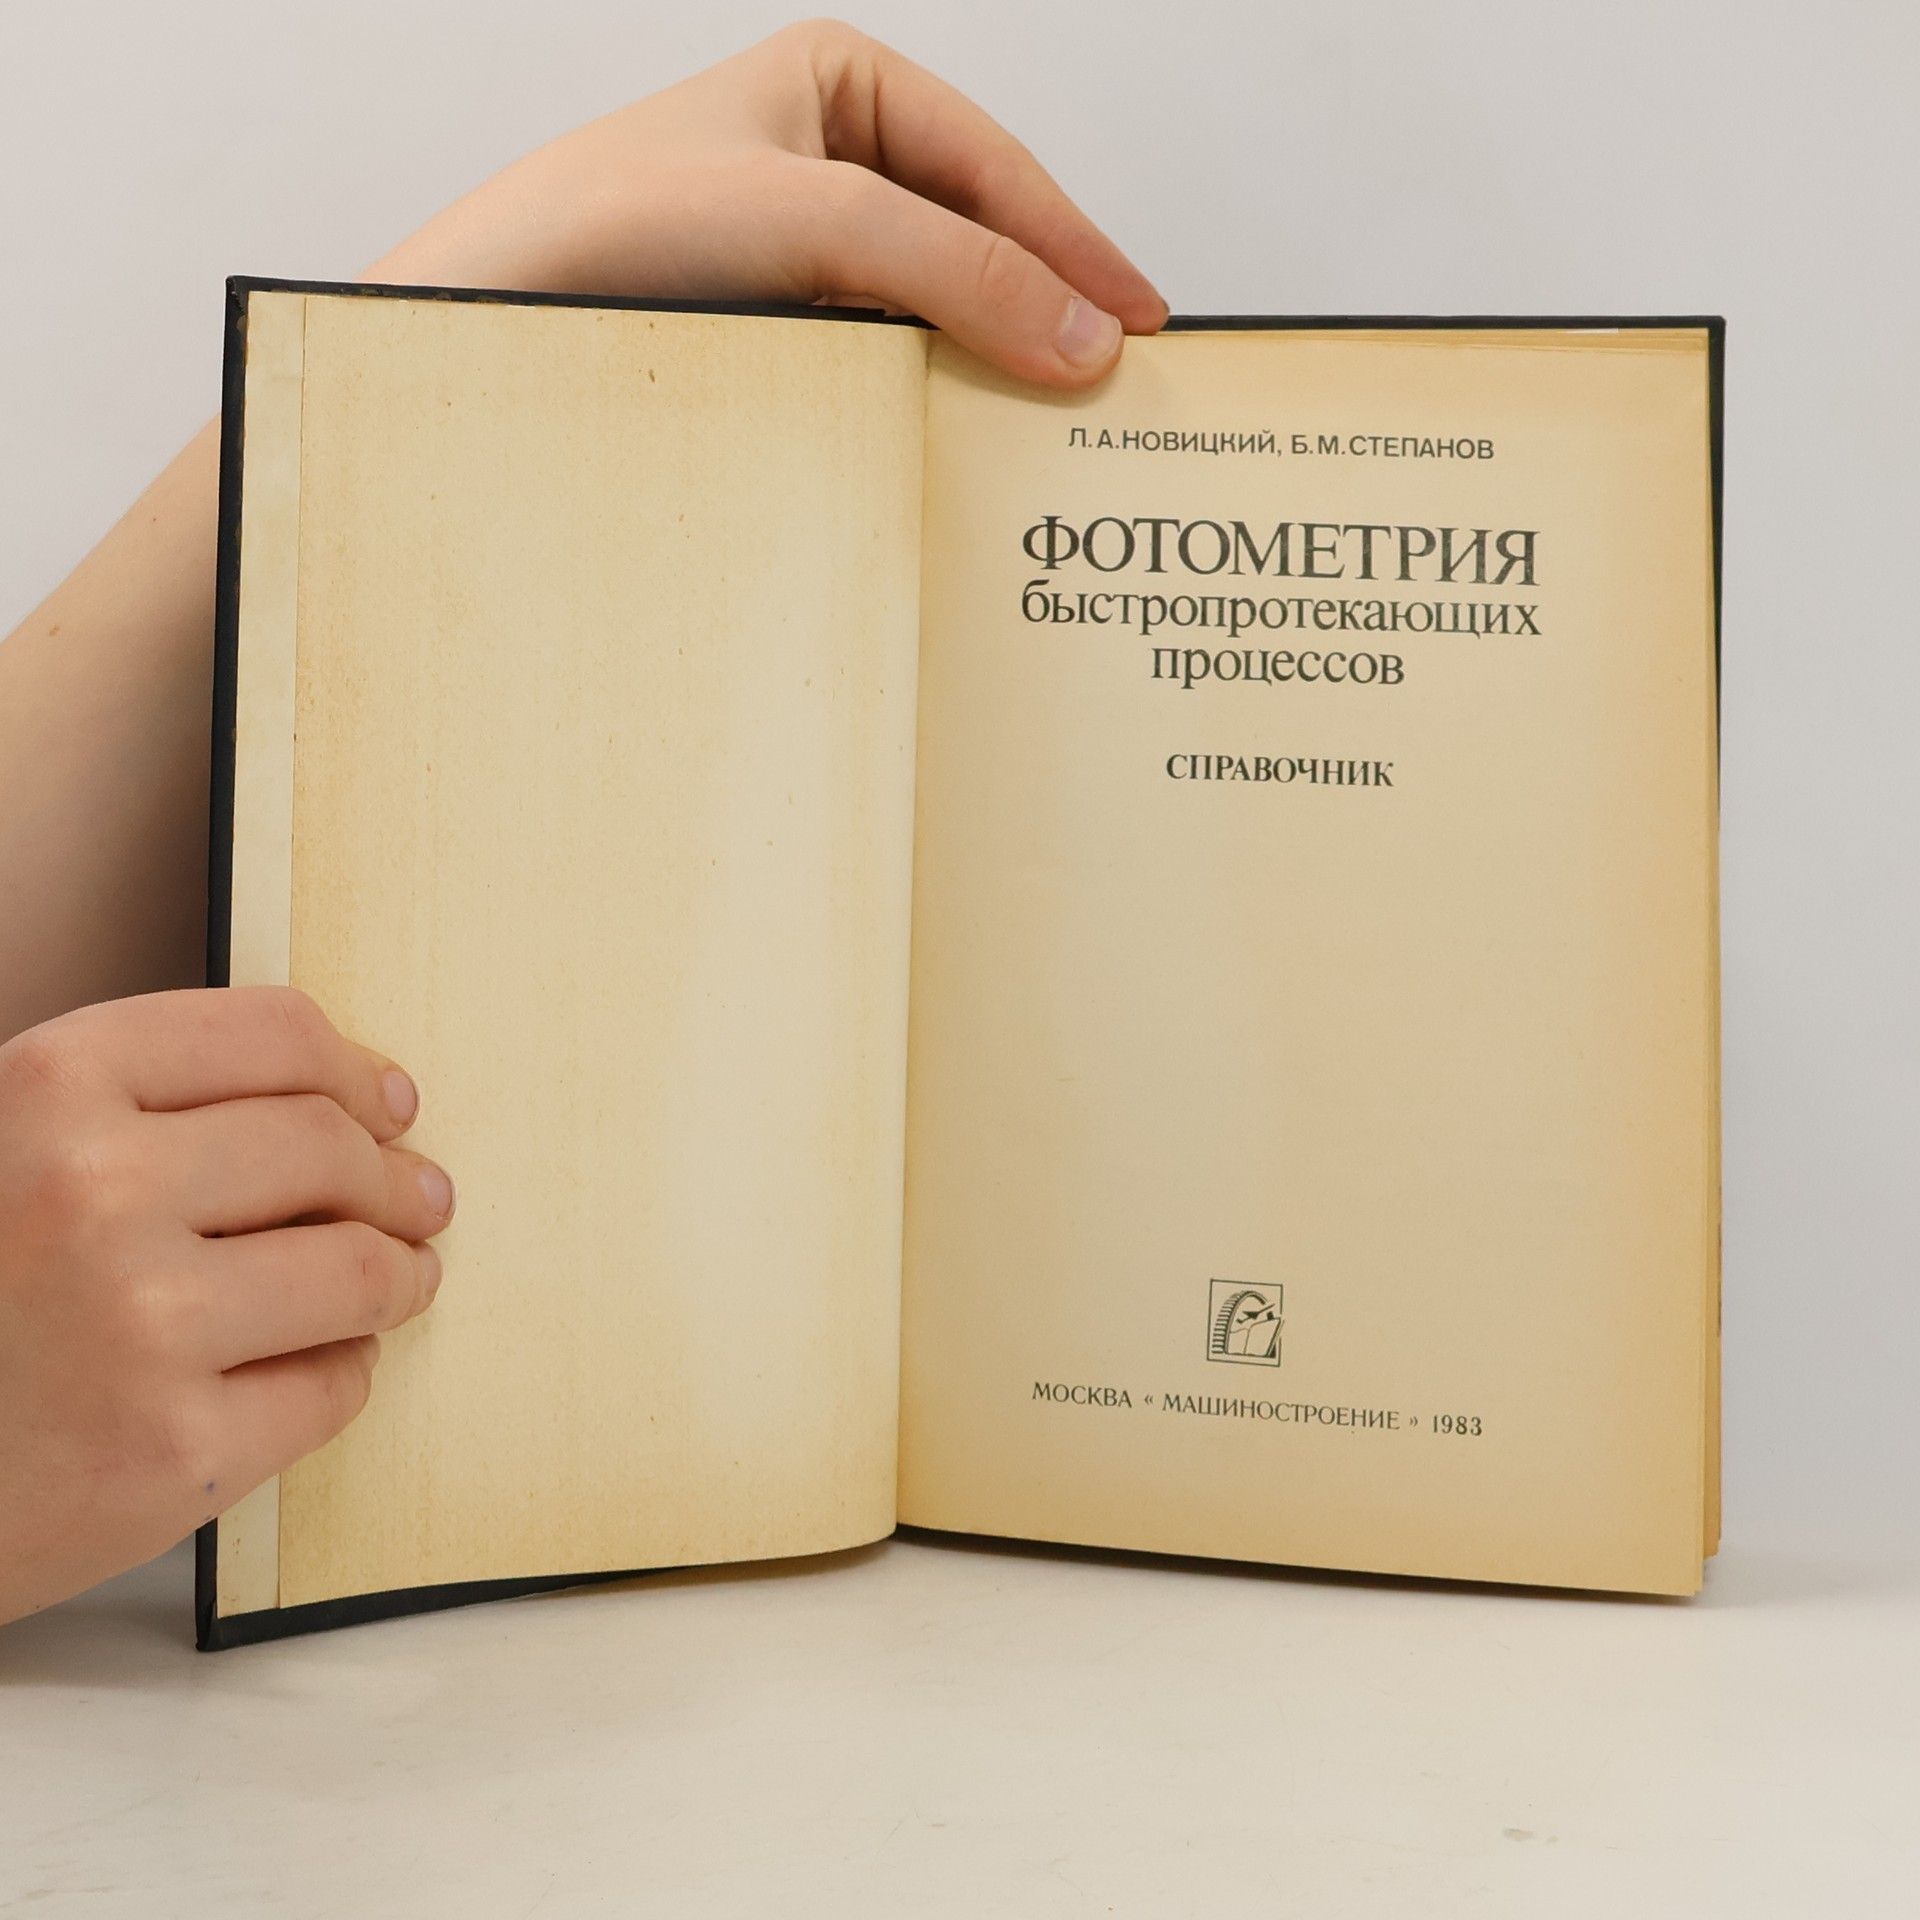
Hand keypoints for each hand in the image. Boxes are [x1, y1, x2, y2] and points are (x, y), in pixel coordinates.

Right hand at [0, 988, 454, 1625]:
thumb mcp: (6, 1150)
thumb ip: (145, 1108)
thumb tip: (350, 1104)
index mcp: (49, 1088)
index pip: (273, 1035)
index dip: (352, 1069)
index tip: (388, 1103)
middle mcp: (95, 1192)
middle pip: (332, 1150)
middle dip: (395, 1178)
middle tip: (419, 1199)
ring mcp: (140, 1325)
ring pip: (358, 1270)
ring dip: (399, 1275)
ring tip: (402, 1279)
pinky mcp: (176, 1451)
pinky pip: (332, 1386)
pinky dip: (343, 1372)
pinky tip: (319, 1365)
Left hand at [369, 18, 1166, 386]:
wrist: (488, 314)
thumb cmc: (608, 224)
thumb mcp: (814, 219)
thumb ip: (958, 266)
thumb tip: (1082, 334)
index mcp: (841, 84)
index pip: (996, 168)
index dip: (1076, 247)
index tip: (1139, 323)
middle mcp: (825, 158)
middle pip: (976, 233)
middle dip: (1043, 305)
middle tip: (1110, 383)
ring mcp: (801, 247)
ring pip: (932, 300)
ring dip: (986, 357)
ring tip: (1044, 417)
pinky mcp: (775, 324)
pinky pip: (882, 349)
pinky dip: (926, 387)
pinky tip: (952, 426)